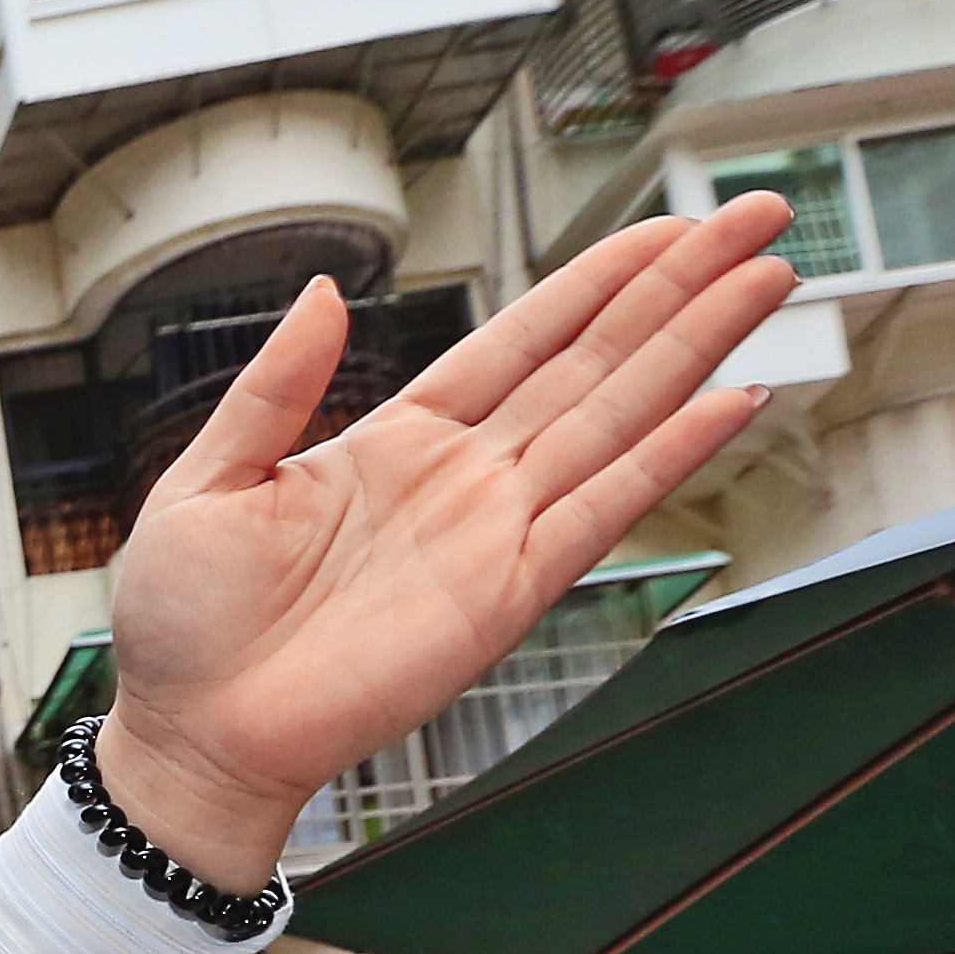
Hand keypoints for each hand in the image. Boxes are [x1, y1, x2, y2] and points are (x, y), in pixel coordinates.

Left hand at [98, 194, 805, 888]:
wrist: (192, 733)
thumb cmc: (185, 624)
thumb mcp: (208, 479)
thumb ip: (275, 386)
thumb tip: (327, 291)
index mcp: (397, 441)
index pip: (521, 338)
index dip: (597, 280)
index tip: (665, 228)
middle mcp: (464, 478)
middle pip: (596, 360)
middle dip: (678, 289)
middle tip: (758, 219)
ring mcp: (494, 531)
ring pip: (619, 416)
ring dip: (696, 349)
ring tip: (769, 278)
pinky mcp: (505, 593)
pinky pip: (604, 511)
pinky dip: (670, 456)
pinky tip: (732, 400)